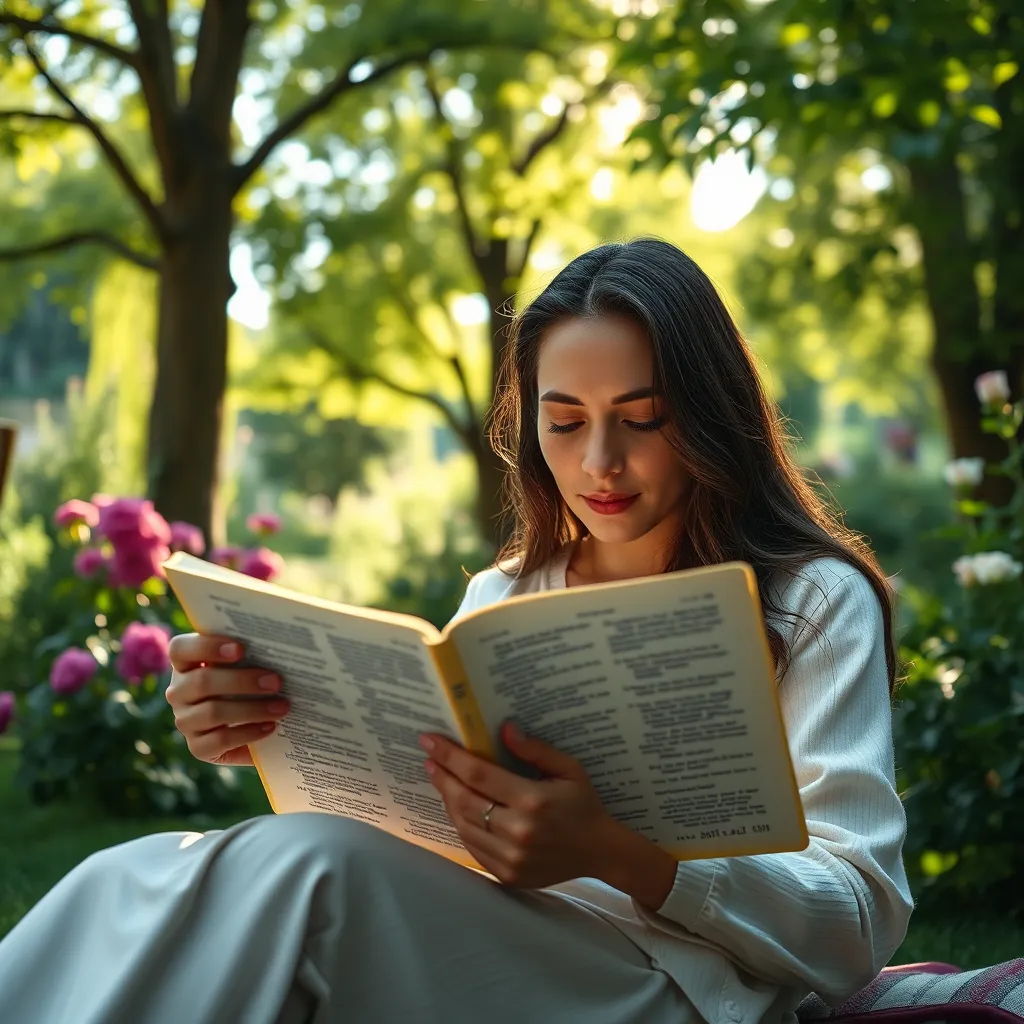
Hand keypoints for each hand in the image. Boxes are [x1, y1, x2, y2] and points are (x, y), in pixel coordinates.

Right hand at [166, 634, 288, 765]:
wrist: (249, 728)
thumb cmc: (247, 686)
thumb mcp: (245, 667)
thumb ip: (250, 655)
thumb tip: (279, 646)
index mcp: (184, 664)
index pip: (180, 649)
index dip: (207, 646)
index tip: (241, 648)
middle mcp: (178, 692)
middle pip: (201, 682)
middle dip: (242, 680)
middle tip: (276, 681)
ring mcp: (185, 721)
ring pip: (212, 713)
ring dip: (251, 709)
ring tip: (281, 707)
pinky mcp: (197, 747)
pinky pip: (220, 740)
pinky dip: (248, 733)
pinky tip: (270, 727)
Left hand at [419, 721, 620, 888]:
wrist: (599, 851)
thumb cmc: (583, 805)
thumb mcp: (569, 769)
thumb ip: (536, 750)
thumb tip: (504, 729)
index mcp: (532, 800)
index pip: (479, 774)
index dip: (451, 757)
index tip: (430, 742)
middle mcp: (517, 831)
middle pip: (464, 800)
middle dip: (442, 777)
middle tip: (429, 759)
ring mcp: (510, 858)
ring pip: (464, 825)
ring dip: (448, 801)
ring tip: (441, 780)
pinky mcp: (507, 875)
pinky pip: (473, 847)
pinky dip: (462, 825)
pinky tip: (458, 808)